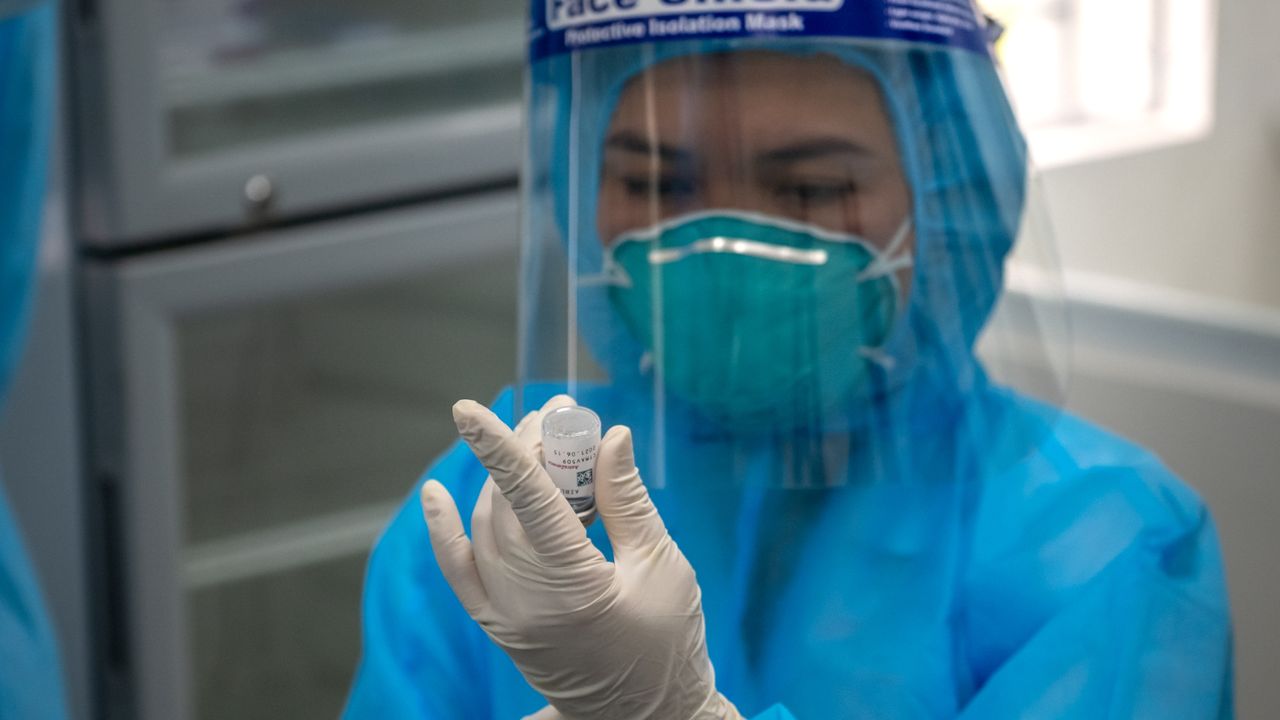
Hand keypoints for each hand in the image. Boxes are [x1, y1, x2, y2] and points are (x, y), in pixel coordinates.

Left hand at [420, 397, 740, 719]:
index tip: (470, 409)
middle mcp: (526, 605)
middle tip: (557, 417)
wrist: (650, 717)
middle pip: (508, 507)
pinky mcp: (498, 628)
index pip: (528, 501)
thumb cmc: (670, 643)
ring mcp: (505, 620)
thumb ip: (628, 498)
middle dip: (525, 452)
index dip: (501, 449)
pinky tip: (436, 493)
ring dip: (504, 481)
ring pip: (487, 529)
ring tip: (542, 448)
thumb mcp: (662, 565)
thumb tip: (609, 436)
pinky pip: (460, 571)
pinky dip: (445, 532)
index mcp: (574, 589)